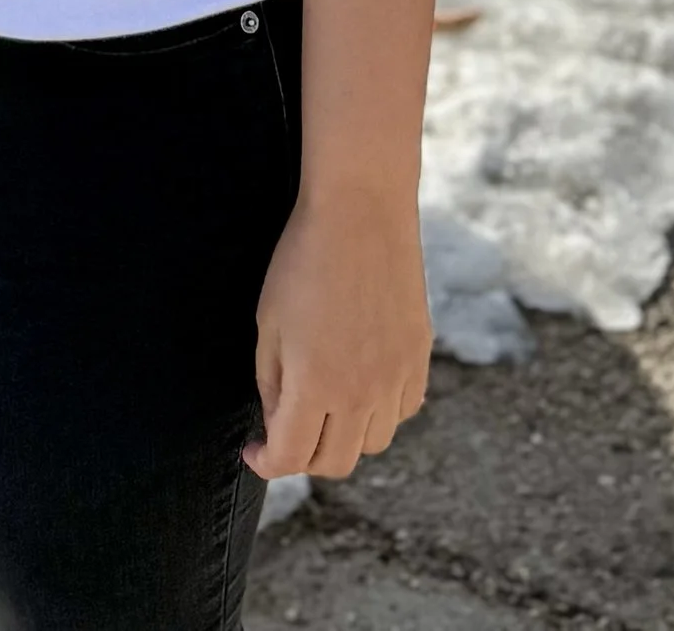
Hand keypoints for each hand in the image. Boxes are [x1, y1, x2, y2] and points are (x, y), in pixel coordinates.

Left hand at [245, 188, 433, 481]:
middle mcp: (361, 394)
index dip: (266, 462)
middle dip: (303, 456)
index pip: (291, 458)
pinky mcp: (419, 358)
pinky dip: (380, 413)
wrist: (361, 210)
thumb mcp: (268, 322)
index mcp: (315, 385)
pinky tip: (361, 385)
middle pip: (334, 462)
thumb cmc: (303, 260)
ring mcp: (396, 378)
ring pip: (372, 444)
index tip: (254, 451)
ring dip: (343, 437)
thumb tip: (278, 424)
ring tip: (324, 405)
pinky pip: (403, 410)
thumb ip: (272, 383)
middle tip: (285, 430)